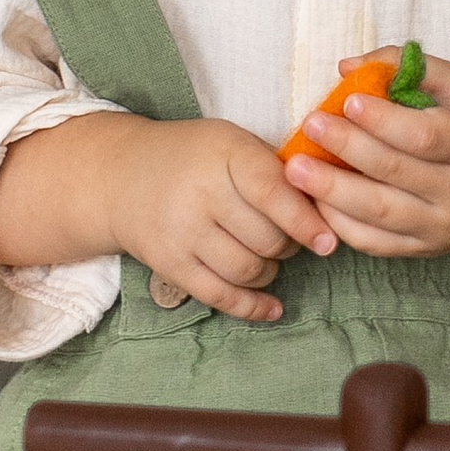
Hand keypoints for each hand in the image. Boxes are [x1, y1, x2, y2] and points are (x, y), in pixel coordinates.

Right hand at [106, 117, 337, 326]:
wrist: (121, 176)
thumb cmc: (194, 157)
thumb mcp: (232, 143)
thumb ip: (275, 169)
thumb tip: (328, 210)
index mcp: (223, 154)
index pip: (272, 192)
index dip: (305, 221)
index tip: (328, 242)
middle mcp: (199, 193)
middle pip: (267, 238)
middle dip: (288, 244)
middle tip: (287, 236)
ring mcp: (181, 232)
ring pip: (248, 270)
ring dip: (270, 271)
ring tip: (268, 256)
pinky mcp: (169, 264)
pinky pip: (220, 296)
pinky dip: (252, 307)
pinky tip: (273, 308)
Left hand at [282, 55, 449, 263]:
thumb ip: (406, 67)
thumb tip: (347, 67)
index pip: (427, 136)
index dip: (385, 120)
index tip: (347, 100)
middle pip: (397, 173)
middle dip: (347, 148)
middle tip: (310, 125)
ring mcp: (442, 227)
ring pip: (380, 214)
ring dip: (331, 191)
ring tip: (294, 169)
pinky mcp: (422, 251)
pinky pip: (374, 243)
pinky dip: (339, 222)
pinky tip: (313, 199)